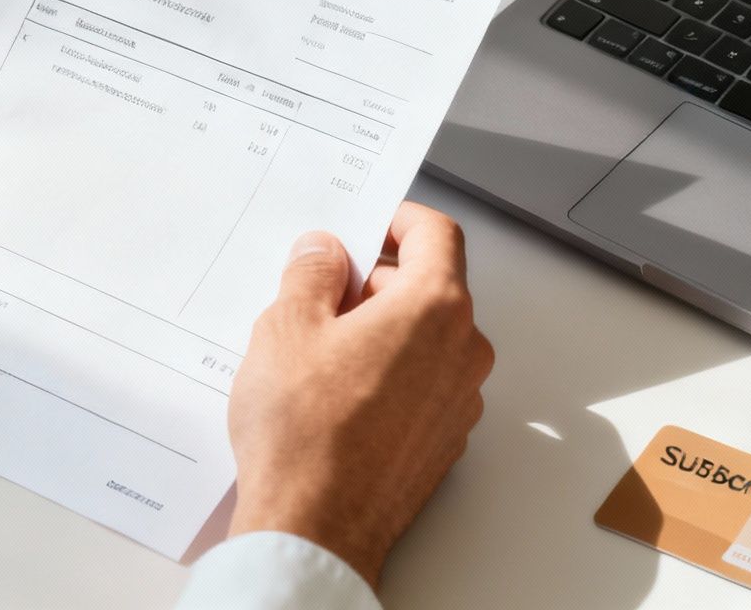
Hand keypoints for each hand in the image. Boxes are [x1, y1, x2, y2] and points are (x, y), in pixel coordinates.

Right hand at [226, 203, 493, 587]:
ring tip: (320, 354)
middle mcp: (462, 351)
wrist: (315, 530)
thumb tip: (325, 252)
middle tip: (322, 294)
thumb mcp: (287, 327)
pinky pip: (424, 384)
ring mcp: (460, 400)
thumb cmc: (305, 436)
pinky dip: (391, 375)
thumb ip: (312, 273)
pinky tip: (338, 396)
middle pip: (432, 287)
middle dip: (379, 282)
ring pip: (427, 339)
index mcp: (435, 308)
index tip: (371, 222)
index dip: (399, 219)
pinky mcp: (445, 440)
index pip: (437, 234)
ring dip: (383, 331)